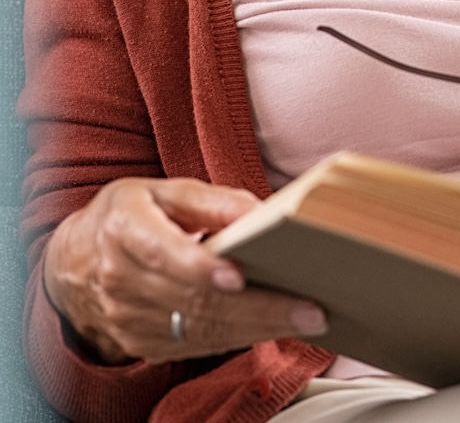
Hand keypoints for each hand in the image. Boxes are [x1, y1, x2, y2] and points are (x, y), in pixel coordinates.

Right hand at [43, 177, 327, 363]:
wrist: (75, 262)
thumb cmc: (130, 214)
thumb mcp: (163, 190)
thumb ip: (210, 199)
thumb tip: (260, 210)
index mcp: (125, 230)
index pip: (163, 254)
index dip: (200, 267)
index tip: (239, 274)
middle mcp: (122, 281)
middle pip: (195, 300)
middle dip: (257, 306)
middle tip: (308, 307)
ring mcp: (130, 319)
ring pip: (201, 328)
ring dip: (257, 328)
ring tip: (306, 319)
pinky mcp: (143, 343)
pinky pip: (197, 345)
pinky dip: (239, 338)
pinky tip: (275, 329)